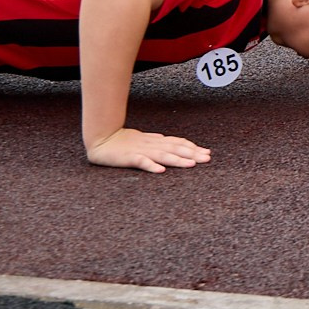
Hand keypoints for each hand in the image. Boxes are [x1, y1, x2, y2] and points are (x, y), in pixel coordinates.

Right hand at [84, 126, 211, 173]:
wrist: (101, 138)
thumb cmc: (121, 140)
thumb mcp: (141, 139)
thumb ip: (154, 141)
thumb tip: (166, 138)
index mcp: (155, 141)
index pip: (177, 143)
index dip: (192, 147)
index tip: (207, 152)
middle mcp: (151, 145)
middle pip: (175, 149)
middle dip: (192, 154)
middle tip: (207, 158)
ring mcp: (141, 151)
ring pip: (163, 155)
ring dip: (178, 160)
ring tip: (191, 164)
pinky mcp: (129, 157)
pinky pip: (141, 162)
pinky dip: (151, 165)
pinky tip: (161, 170)